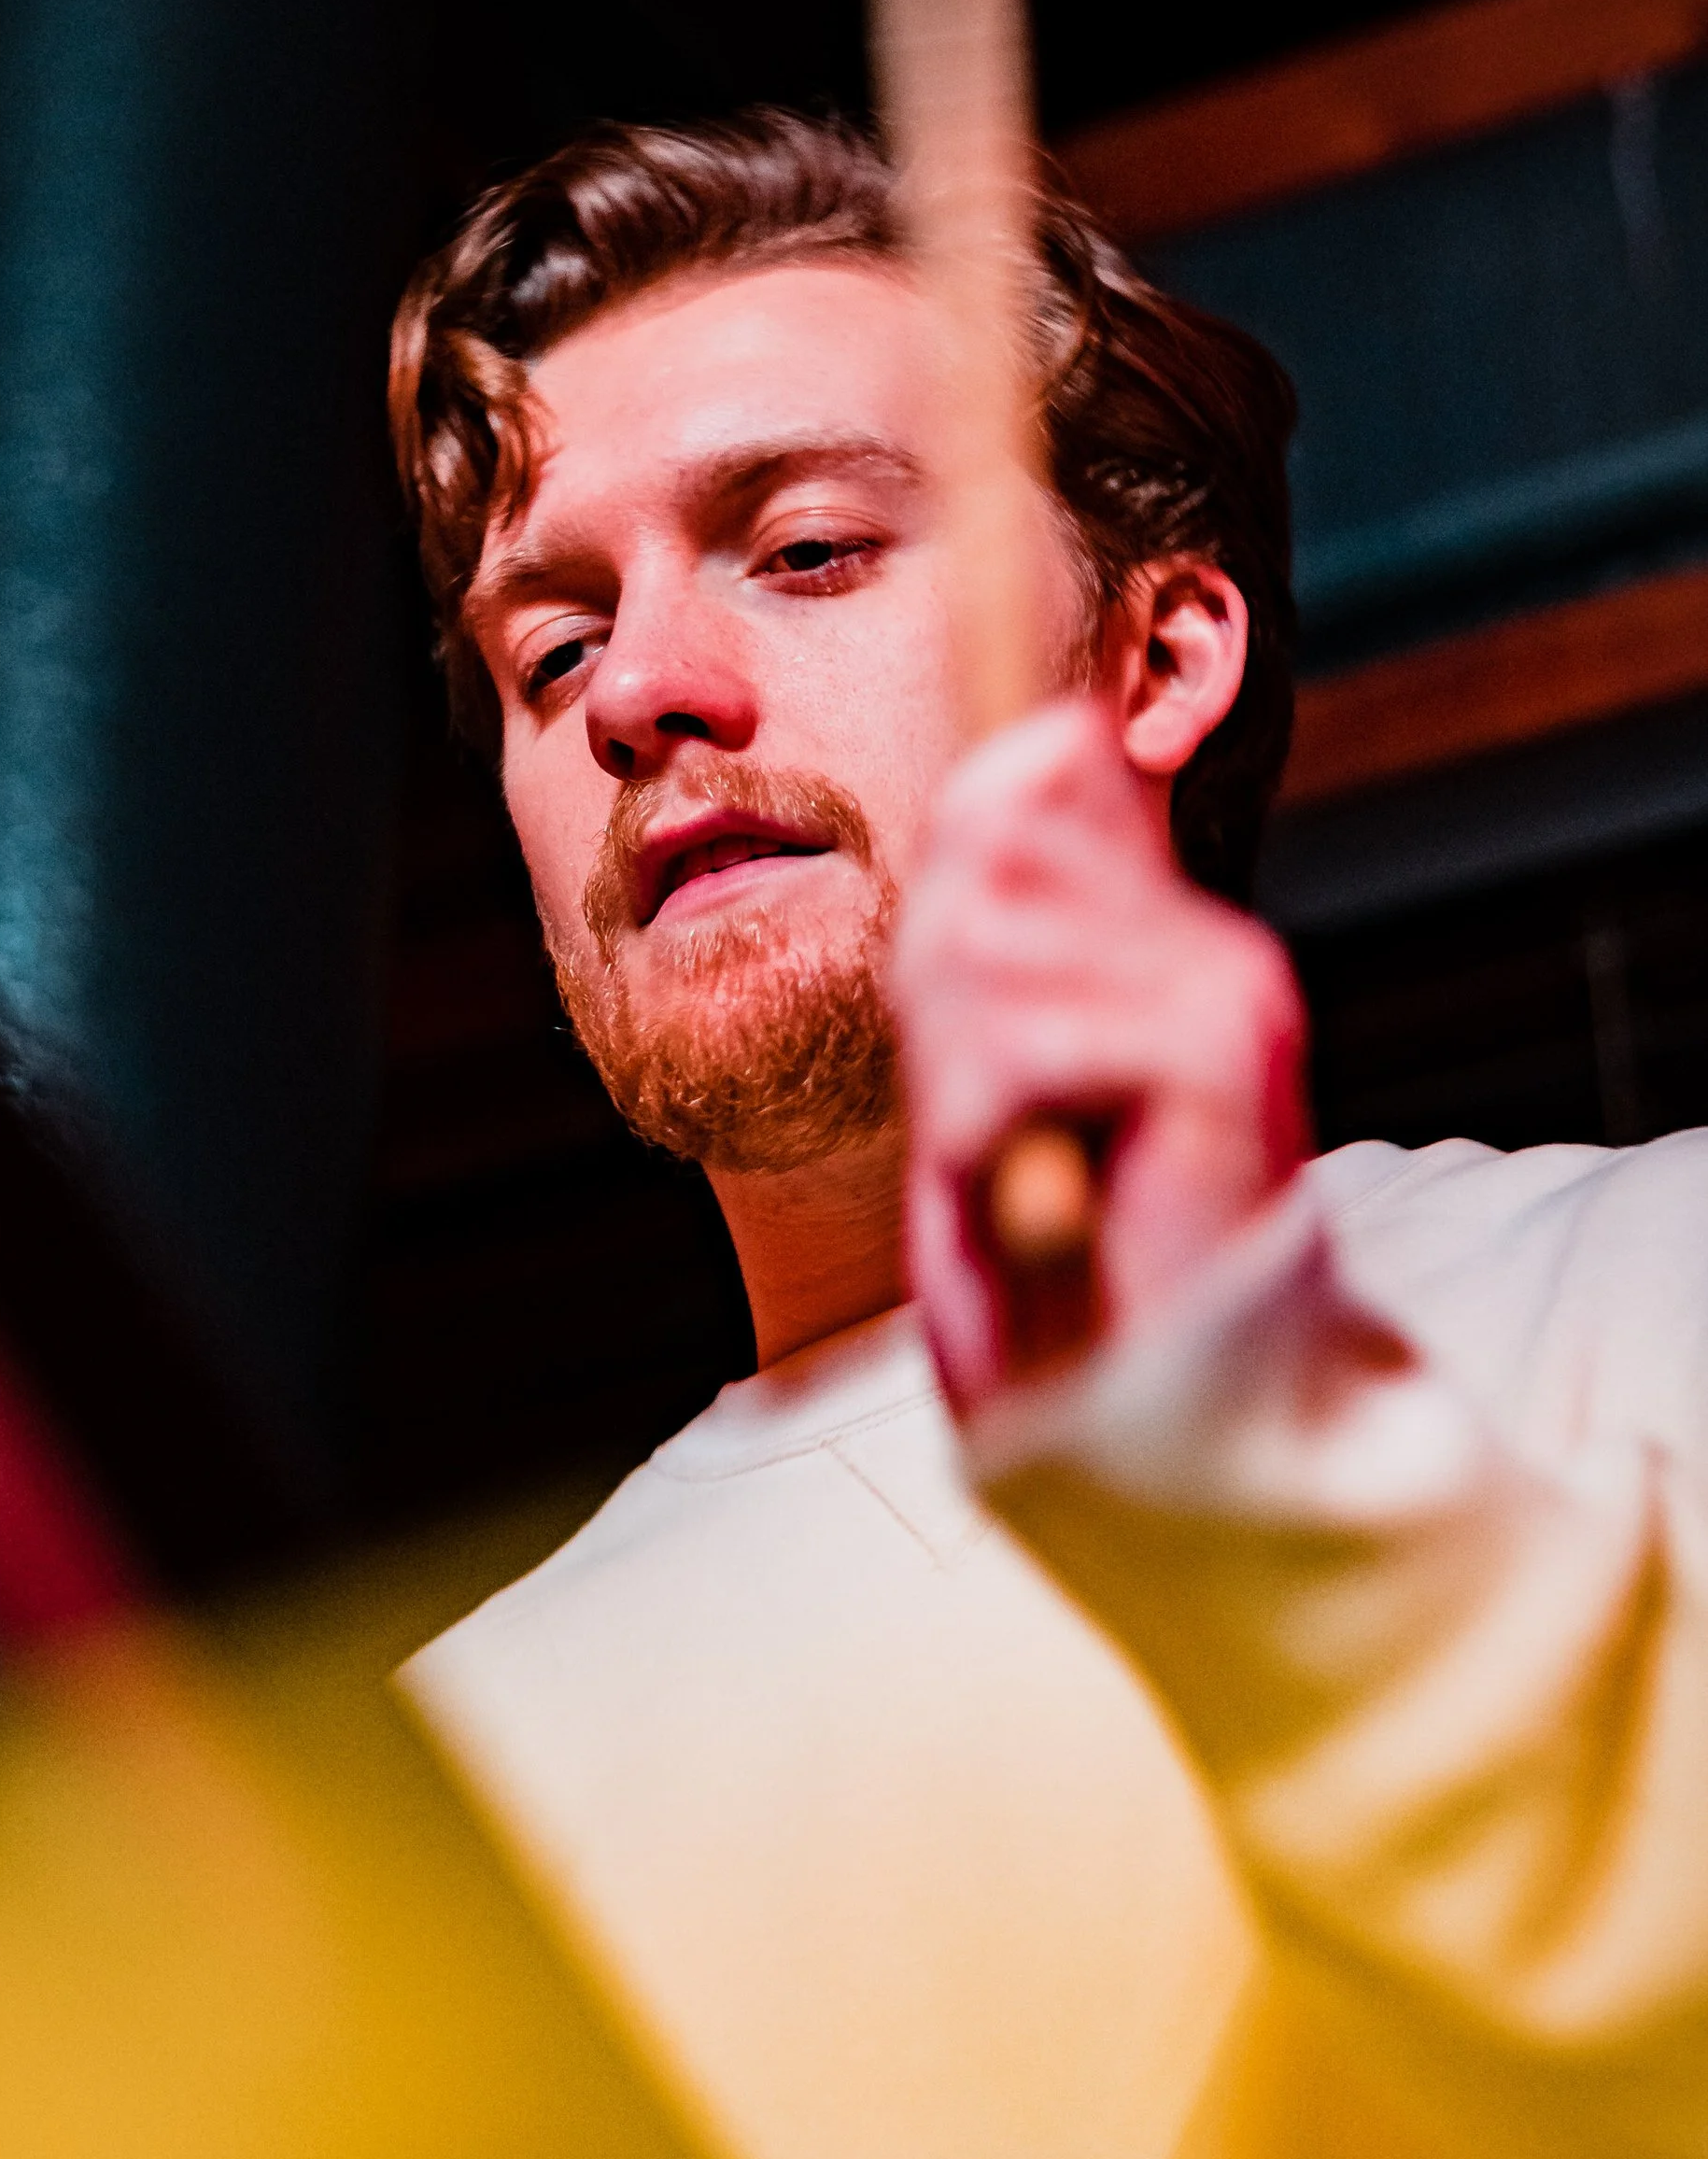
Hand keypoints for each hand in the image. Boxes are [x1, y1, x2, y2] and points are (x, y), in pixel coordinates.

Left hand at [894, 696, 1308, 1415]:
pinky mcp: (1216, 1062)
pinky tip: (1035, 1193)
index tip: (955, 1018)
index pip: (1033, 770)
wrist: (1144, 1411)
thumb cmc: (1048, 1260)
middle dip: (933, 995)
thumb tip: (1021, 747)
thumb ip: (984, 937)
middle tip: (981, 1124)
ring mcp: (1224, 997)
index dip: (953, 869)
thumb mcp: (983, 1075)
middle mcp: (1208, 948)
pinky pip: (1019, 1049)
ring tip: (1014, 1167)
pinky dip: (985, 1136)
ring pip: (982, 953)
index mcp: (1161, 937)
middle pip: (982, 857)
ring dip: (953, 1081)